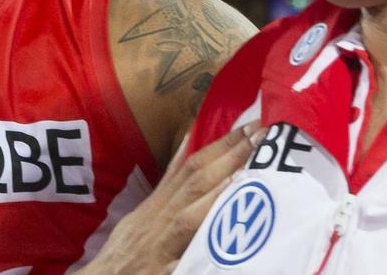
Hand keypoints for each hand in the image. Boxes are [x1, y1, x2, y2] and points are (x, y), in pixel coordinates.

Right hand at [74, 122, 263, 274]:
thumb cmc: (126, 247)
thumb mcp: (144, 210)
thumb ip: (170, 178)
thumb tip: (189, 138)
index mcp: (157, 204)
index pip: (192, 167)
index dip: (222, 145)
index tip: (252, 126)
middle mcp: (158, 222)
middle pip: (194, 185)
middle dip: (228, 159)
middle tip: (261, 137)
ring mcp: (159, 249)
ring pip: (187, 221)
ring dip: (214, 198)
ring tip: (243, 178)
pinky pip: (182, 265)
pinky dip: (197, 254)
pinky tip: (218, 245)